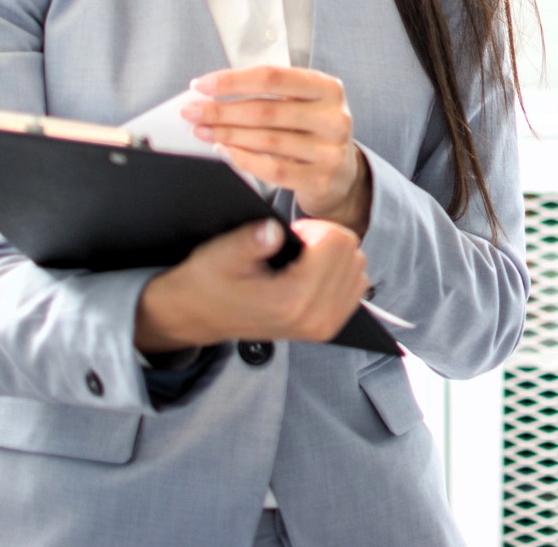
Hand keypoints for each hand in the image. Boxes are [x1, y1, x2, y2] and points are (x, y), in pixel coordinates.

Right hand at [135, 217, 368, 349]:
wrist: (199, 317)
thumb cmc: (208, 283)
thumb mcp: (219, 254)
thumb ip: (248, 241)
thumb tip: (274, 231)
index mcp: (292, 299)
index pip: (337, 243)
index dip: (315, 227)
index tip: (292, 232)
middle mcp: (314, 318)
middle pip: (351, 254)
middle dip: (327, 239)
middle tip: (296, 244)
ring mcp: (323, 327)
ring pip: (358, 269)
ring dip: (335, 255)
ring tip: (303, 258)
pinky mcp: (327, 329)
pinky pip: (356, 288)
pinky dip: (340, 272)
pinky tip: (314, 271)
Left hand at [184, 67, 369, 233]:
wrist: (343, 175)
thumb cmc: (310, 132)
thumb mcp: (302, 105)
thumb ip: (267, 95)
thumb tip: (210, 95)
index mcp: (328, 88)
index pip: (273, 77)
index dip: (233, 80)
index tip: (201, 85)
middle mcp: (334, 117)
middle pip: (266, 110)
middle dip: (221, 111)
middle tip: (191, 112)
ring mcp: (331, 150)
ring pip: (267, 140)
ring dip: (227, 135)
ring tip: (200, 132)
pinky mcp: (321, 179)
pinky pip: (274, 170)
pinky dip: (244, 160)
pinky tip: (223, 153)